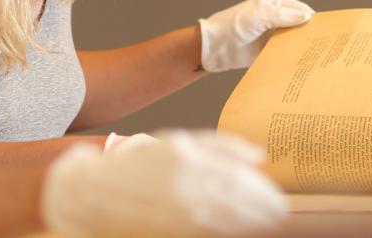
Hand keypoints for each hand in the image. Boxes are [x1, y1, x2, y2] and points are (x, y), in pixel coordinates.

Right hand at [42, 131, 288, 236]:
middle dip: (263, 213)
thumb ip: (220, 146)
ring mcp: (174, 213)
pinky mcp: (168, 230)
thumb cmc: (137, 166)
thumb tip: (259, 156)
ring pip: (224, 222)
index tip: (278, 201)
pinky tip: (239, 232)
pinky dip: (227, 233)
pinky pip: (206, 233)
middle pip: (236, 203)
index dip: (262, 194)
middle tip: (280, 217)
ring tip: (266, 227)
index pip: (238, 179)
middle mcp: (181, 186)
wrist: (91, 194)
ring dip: (250, 225)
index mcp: (186, 159)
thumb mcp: (176, 143)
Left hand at [198, 0, 314, 71]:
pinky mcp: (269, 50)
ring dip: (302, 46)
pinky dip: (292, 56)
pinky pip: (285, 52)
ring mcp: (273, 34)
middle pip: (299, 24)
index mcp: (276, 3)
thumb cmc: (235, 24)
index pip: (301, 9)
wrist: (216, 46)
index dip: (312, 18)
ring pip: (293, 39)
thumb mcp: (262, 15)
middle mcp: (277, 17)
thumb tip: (308, 17)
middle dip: (309, 33)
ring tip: (318, 56)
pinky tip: (303, 63)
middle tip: (325, 44)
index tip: (327, 30)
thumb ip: (286, 16)